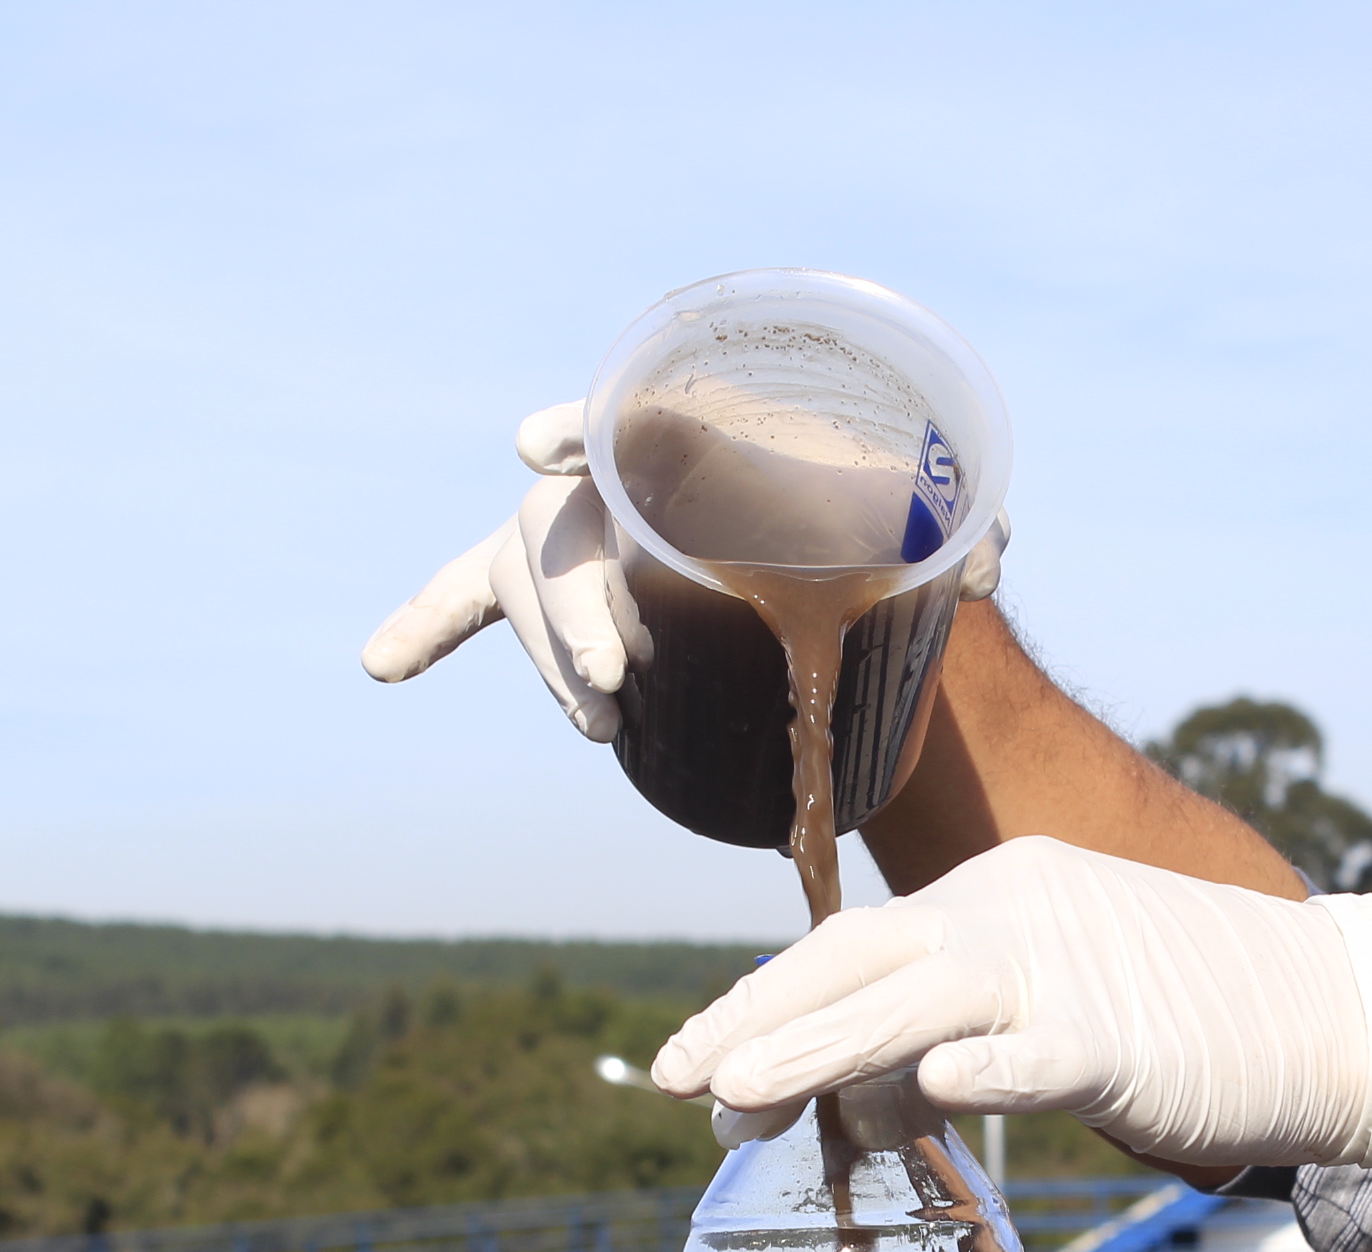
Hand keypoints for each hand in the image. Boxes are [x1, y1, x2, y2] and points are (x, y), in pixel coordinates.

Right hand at [361, 402, 1009, 740]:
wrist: (819, 548)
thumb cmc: (861, 521)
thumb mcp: (910, 521)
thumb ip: (946, 525)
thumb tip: (991, 555)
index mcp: (693, 429)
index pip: (614, 416)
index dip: (574, 428)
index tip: (537, 451)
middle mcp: (618, 475)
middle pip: (561, 534)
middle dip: (574, 606)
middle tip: (613, 673)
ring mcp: (573, 530)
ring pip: (529, 588)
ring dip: (555, 655)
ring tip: (601, 715)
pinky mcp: (550, 590)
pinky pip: (469, 600)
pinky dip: (425, 625)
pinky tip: (379, 664)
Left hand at [648, 837, 1371, 1168]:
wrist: (1330, 1010)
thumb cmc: (1192, 1018)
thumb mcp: (1055, 1010)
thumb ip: (956, 1047)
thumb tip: (864, 1107)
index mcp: (996, 895)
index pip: (853, 946)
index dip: (765, 1001)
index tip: (695, 1057)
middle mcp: (1015, 913)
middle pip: (857, 958)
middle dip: (755, 1017)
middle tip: (672, 1078)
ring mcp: (1067, 972)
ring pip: (917, 998)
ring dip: (818, 1047)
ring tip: (737, 1093)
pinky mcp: (1120, 1039)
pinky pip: (1035, 1052)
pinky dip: (978, 1070)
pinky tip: (925, 1093)